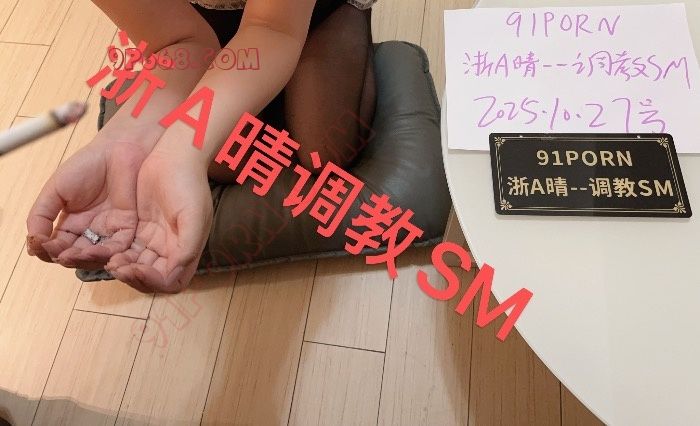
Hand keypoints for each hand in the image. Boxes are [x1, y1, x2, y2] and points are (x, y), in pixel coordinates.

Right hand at [26, 138, 149, 268]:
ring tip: (75, 255)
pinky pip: (119, 247)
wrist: (117, 151)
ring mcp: (109, 231)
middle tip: (60, 254)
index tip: (41, 245)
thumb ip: (42, 215)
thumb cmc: (86, 165)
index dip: (47, 250)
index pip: (56, 247)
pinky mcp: (128, 228)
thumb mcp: (56, 190)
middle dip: (66, 257)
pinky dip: (108, 254)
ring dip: (85, 258)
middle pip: (76, 256)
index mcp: (70, 225)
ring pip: (96, 255)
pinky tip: (96, 252)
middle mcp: (89, 232)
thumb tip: (32, 241)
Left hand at [105, 150, 212, 292]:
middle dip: (132, 276)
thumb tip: (174, 272)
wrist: (174, 156)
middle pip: (149, 278)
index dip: (152, 282)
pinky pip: (123, 249)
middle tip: (116, 266)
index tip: (136, 269)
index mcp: (186, 252)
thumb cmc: (189, 184)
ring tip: (108, 260)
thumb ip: (187, 246)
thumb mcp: (194, 216)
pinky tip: (101, 249)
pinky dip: (112, 253)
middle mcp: (169, 251)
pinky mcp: (137, 229)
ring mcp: (152, 241)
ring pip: (133, 265)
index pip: (169, 282)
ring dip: (120, 267)